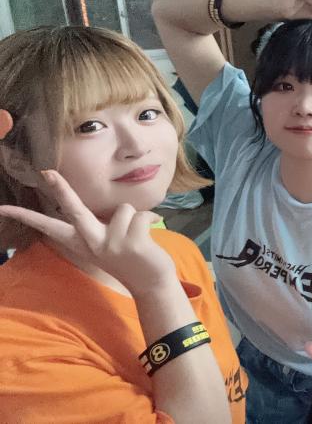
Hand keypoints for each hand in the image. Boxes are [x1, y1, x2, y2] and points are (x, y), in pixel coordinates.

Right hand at [0, 170, 176, 293]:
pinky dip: (151, 219)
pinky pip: (142, 215)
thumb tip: (108, 208)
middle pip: (74, 210)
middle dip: (61, 189)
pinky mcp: (132, 242)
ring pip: (123, 210)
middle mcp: (91, 243)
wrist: (152, 283)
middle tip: (47, 172)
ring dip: (135, 218)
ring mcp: (110, 243)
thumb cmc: (130, 258)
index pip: (49, 227)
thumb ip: (99, 227)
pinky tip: (150, 235)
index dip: (27, 217)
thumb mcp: (106, 244)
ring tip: (138, 236)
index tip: (3, 208)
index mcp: (81, 243)